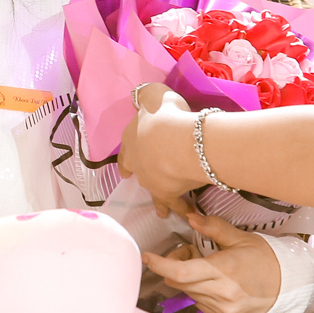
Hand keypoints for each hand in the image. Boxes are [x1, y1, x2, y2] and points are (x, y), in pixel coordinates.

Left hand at [119, 82, 205, 216]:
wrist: (178, 142)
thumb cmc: (166, 116)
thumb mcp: (153, 95)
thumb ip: (147, 96)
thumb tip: (142, 97)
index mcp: (131, 139)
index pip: (126, 150)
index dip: (127, 157)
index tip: (125, 168)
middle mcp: (136, 162)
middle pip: (136, 170)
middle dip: (138, 175)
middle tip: (137, 180)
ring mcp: (150, 180)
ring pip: (153, 191)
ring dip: (158, 199)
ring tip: (162, 210)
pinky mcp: (167, 193)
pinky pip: (175, 203)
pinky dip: (182, 209)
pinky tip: (188, 216)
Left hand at [141, 213, 278, 312]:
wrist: (289, 287)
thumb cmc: (265, 259)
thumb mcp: (241, 238)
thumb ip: (214, 228)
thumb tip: (191, 217)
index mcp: (224, 271)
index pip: (181, 273)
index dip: (160, 265)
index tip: (147, 257)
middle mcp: (222, 295)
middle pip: (180, 282)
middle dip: (175, 266)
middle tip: (190, 252)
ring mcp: (223, 311)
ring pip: (188, 294)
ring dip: (188, 280)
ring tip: (207, 268)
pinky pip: (199, 304)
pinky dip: (199, 292)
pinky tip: (214, 284)